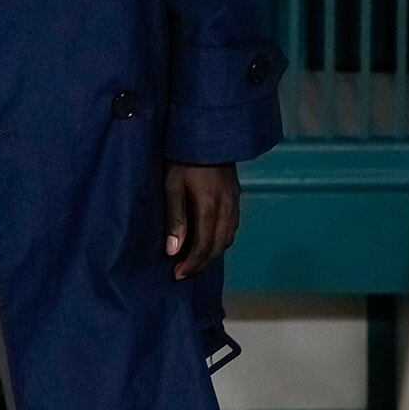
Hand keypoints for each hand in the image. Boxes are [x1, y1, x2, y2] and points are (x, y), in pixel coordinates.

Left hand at [163, 160, 239, 278]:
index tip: (178, 275)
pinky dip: (221, 241)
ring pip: (228, 239)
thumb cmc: (183, 158)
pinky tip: (208, 242)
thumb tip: (173, 251)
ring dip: (212, 254)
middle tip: (184, 274)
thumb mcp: (173, 186)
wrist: (208, 134)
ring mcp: (234, 202)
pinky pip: (232, 227)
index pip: (204, 246)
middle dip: (202, 265)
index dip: (192, 264)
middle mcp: (227, 208)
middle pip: (218, 247)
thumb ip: (175, 219)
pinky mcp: (236, 197)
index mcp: (210, 206)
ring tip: (194, 262)